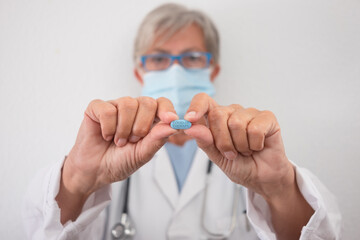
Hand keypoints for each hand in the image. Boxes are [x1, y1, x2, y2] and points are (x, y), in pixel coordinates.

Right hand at [63, 97, 177, 196]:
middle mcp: (134, 109)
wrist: (95, 171)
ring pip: (128, 104)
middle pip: (147, 102)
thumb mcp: (143, 154)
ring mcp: (115, 106)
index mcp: (148, 118)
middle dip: (142, 125)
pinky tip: (106, 136)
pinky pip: (108, 110)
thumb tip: (174, 125)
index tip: (170, 119)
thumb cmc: (120, 162)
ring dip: (124, 129)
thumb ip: (157, 139)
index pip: (162, 103)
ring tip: (118, 141)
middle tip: (132, 140)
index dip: (167, 109)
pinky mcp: (97, 108)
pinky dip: (108, 128)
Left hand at [183, 93, 293, 199]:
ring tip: (246, 150)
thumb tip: (190, 128)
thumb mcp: (217, 157)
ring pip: (236, 123)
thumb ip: (204, 141)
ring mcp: (249, 112)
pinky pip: (255, 129)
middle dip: (222, 141)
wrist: (262, 177)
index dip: (196, 107)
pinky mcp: (267, 117)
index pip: (203, 100)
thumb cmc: (239, 164)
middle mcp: (232, 111)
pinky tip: (258, 147)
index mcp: (216, 118)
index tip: (189, 119)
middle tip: (231, 153)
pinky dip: (255, 144)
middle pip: (217, 114)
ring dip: (240, 145)